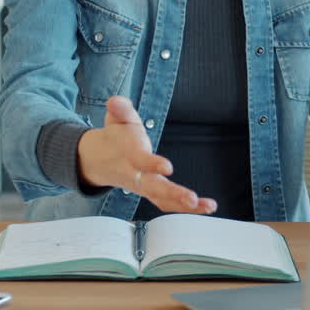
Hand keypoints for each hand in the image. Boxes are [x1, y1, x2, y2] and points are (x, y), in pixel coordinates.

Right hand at [76, 96, 216, 214]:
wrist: (102, 159)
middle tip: (191, 198)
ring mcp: (144, 186)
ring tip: (207, 206)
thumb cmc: (117, 137)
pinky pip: (168, 203)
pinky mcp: (152, 192)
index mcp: (129, 153)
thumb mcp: (118, 118)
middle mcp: (136, 174)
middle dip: (172, 193)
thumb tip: (115, 101)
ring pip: (162, 200)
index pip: (140, 160)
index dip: (152, 163)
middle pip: (152, 187)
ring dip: (184, 205)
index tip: (167, 167)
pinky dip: (186, 208)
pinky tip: (206, 207)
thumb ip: (120, 109)